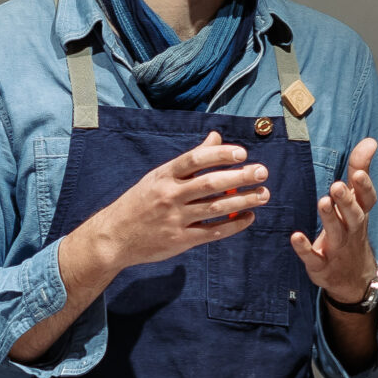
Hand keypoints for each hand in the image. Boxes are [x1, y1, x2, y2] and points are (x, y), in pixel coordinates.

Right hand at [78, 132, 270, 276]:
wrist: (114, 237)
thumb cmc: (140, 202)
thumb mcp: (159, 176)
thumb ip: (190, 159)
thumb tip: (216, 137)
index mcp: (164, 175)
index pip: (195, 160)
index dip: (220, 155)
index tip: (242, 153)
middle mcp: (170, 195)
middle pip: (210, 184)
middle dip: (240, 177)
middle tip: (262, 172)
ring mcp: (175, 219)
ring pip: (216, 208)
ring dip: (243, 201)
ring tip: (263, 194)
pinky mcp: (180, 240)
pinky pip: (212, 232)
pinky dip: (233, 225)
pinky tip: (249, 217)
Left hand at [290, 136, 377, 303]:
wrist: (353, 277)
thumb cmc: (352, 229)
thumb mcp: (357, 202)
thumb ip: (360, 170)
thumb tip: (370, 141)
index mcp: (360, 213)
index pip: (367, 199)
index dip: (365, 187)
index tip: (359, 172)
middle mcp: (351, 230)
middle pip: (353, 215)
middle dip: (346, 201)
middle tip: (338, 186)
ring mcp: (337, 249)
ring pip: (336, 233)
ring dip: (329, 218)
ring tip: (323, 202)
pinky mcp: (321, 265)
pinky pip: (313, 258)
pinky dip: (305, 248)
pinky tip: (296, 237)